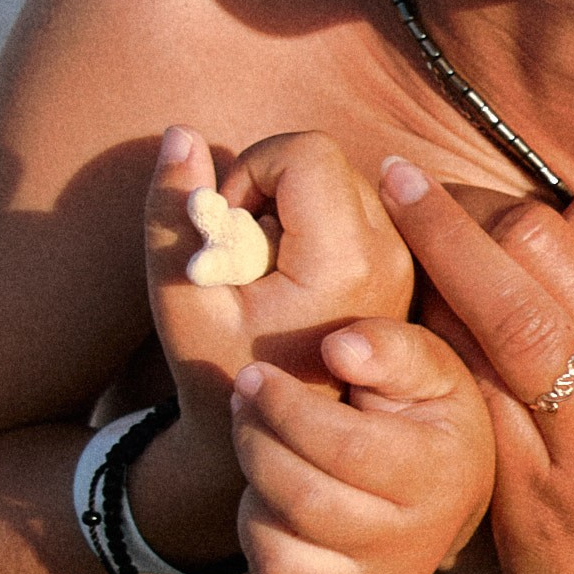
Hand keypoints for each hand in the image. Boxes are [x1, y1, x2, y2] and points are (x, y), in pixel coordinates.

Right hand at [135, 127, 417, 566]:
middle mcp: (389, 258)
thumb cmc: (221, 372)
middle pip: (325, 161)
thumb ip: (172, 212)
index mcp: (345, 262)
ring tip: (265, 268)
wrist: (282, 438)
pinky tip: (291, 278)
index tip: (230, 225)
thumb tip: (182, 134)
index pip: (305, 152)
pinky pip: (353, 210)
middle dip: (270, 186)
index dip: (252, 170)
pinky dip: (312, 225)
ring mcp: (401, 266)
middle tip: (243, 247)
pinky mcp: (399, 272)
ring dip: (290, 207)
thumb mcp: (182, 297)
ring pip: (340, 181)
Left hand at [229, 319, 495, 573]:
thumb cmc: (428, 414)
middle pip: (305, 502)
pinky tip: (275, 503)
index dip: (286, 409)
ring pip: (281, 560)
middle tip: (245, 405)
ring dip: (254, 499)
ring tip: (265, 458)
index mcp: (443, 476)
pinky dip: (260, 543)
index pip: (346, 449)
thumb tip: (339, 347)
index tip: (256, 377)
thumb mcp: (426, 366)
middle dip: (256, 444)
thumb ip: (388, 346)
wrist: (449, 493)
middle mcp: (418, 545)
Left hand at [376, 158, 573, 573]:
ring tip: (397, 204)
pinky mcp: (535, 504)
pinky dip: (421, 355)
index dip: (560, 211)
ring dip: (444, 248)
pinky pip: (468, 394)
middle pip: (552, 239)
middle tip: (450, 222)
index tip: (526, 227)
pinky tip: (379, 335)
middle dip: (496, 219)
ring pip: (508, 299)